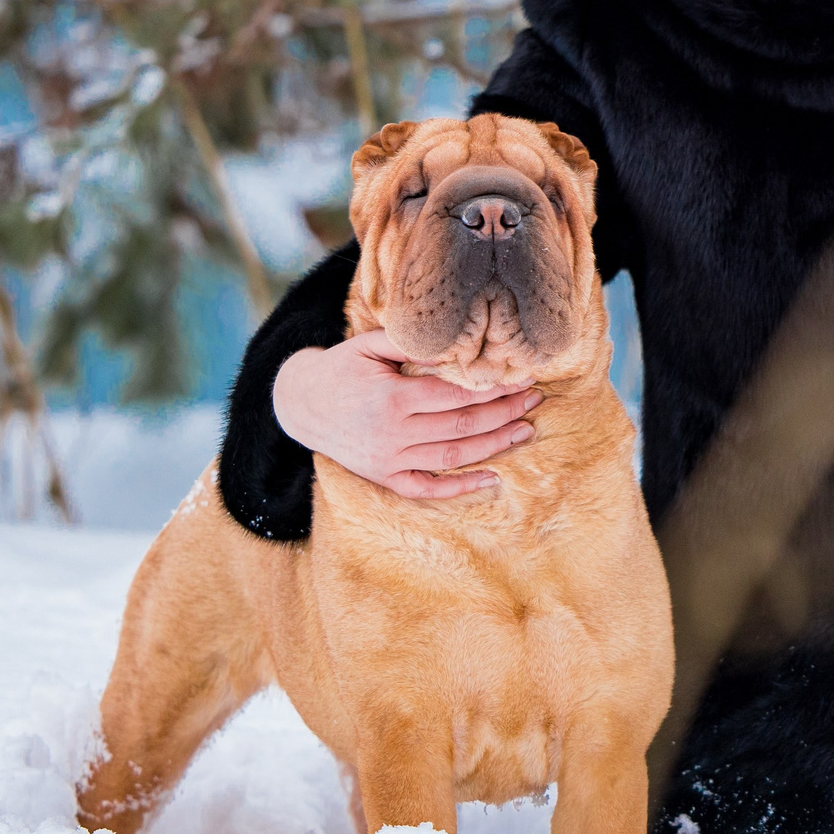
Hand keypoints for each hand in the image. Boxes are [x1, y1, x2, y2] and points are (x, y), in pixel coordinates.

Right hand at [271, 330, 538, 499]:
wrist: (299, 404)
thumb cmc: (342, 368)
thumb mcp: (370, 346)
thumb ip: (413, 345)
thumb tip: (458, 346)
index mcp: (392, 398)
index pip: (456, 395)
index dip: (494, 387)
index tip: (523, 377)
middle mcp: (392, 433)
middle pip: (462, 425)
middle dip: (504, 412)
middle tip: (534, 400)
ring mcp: (388, 460)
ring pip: (453, 455)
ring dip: (495, 445)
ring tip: (525, 430)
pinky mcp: (384, 477)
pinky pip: (426, 488)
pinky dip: (459, 488)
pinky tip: (491, 479)